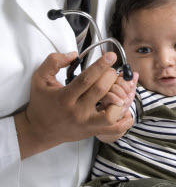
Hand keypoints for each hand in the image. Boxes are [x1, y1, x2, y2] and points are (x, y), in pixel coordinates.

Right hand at [15, 51, 133, 158]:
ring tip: (117, 89)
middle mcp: (77, 112)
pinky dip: (125, 119)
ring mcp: (87, 124)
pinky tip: (124, 107)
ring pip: (112, 113)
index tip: (111, 56)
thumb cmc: (42, 103)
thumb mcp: (40, 79)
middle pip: (101, 90)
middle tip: (112, 70)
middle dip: (111, 76)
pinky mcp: (93, 131)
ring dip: (119, 98)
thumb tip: (73, 55)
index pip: (86, 79)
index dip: (100, 65)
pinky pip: (116, 129)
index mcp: (65, 97)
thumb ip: (54, 62)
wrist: (39, 131)